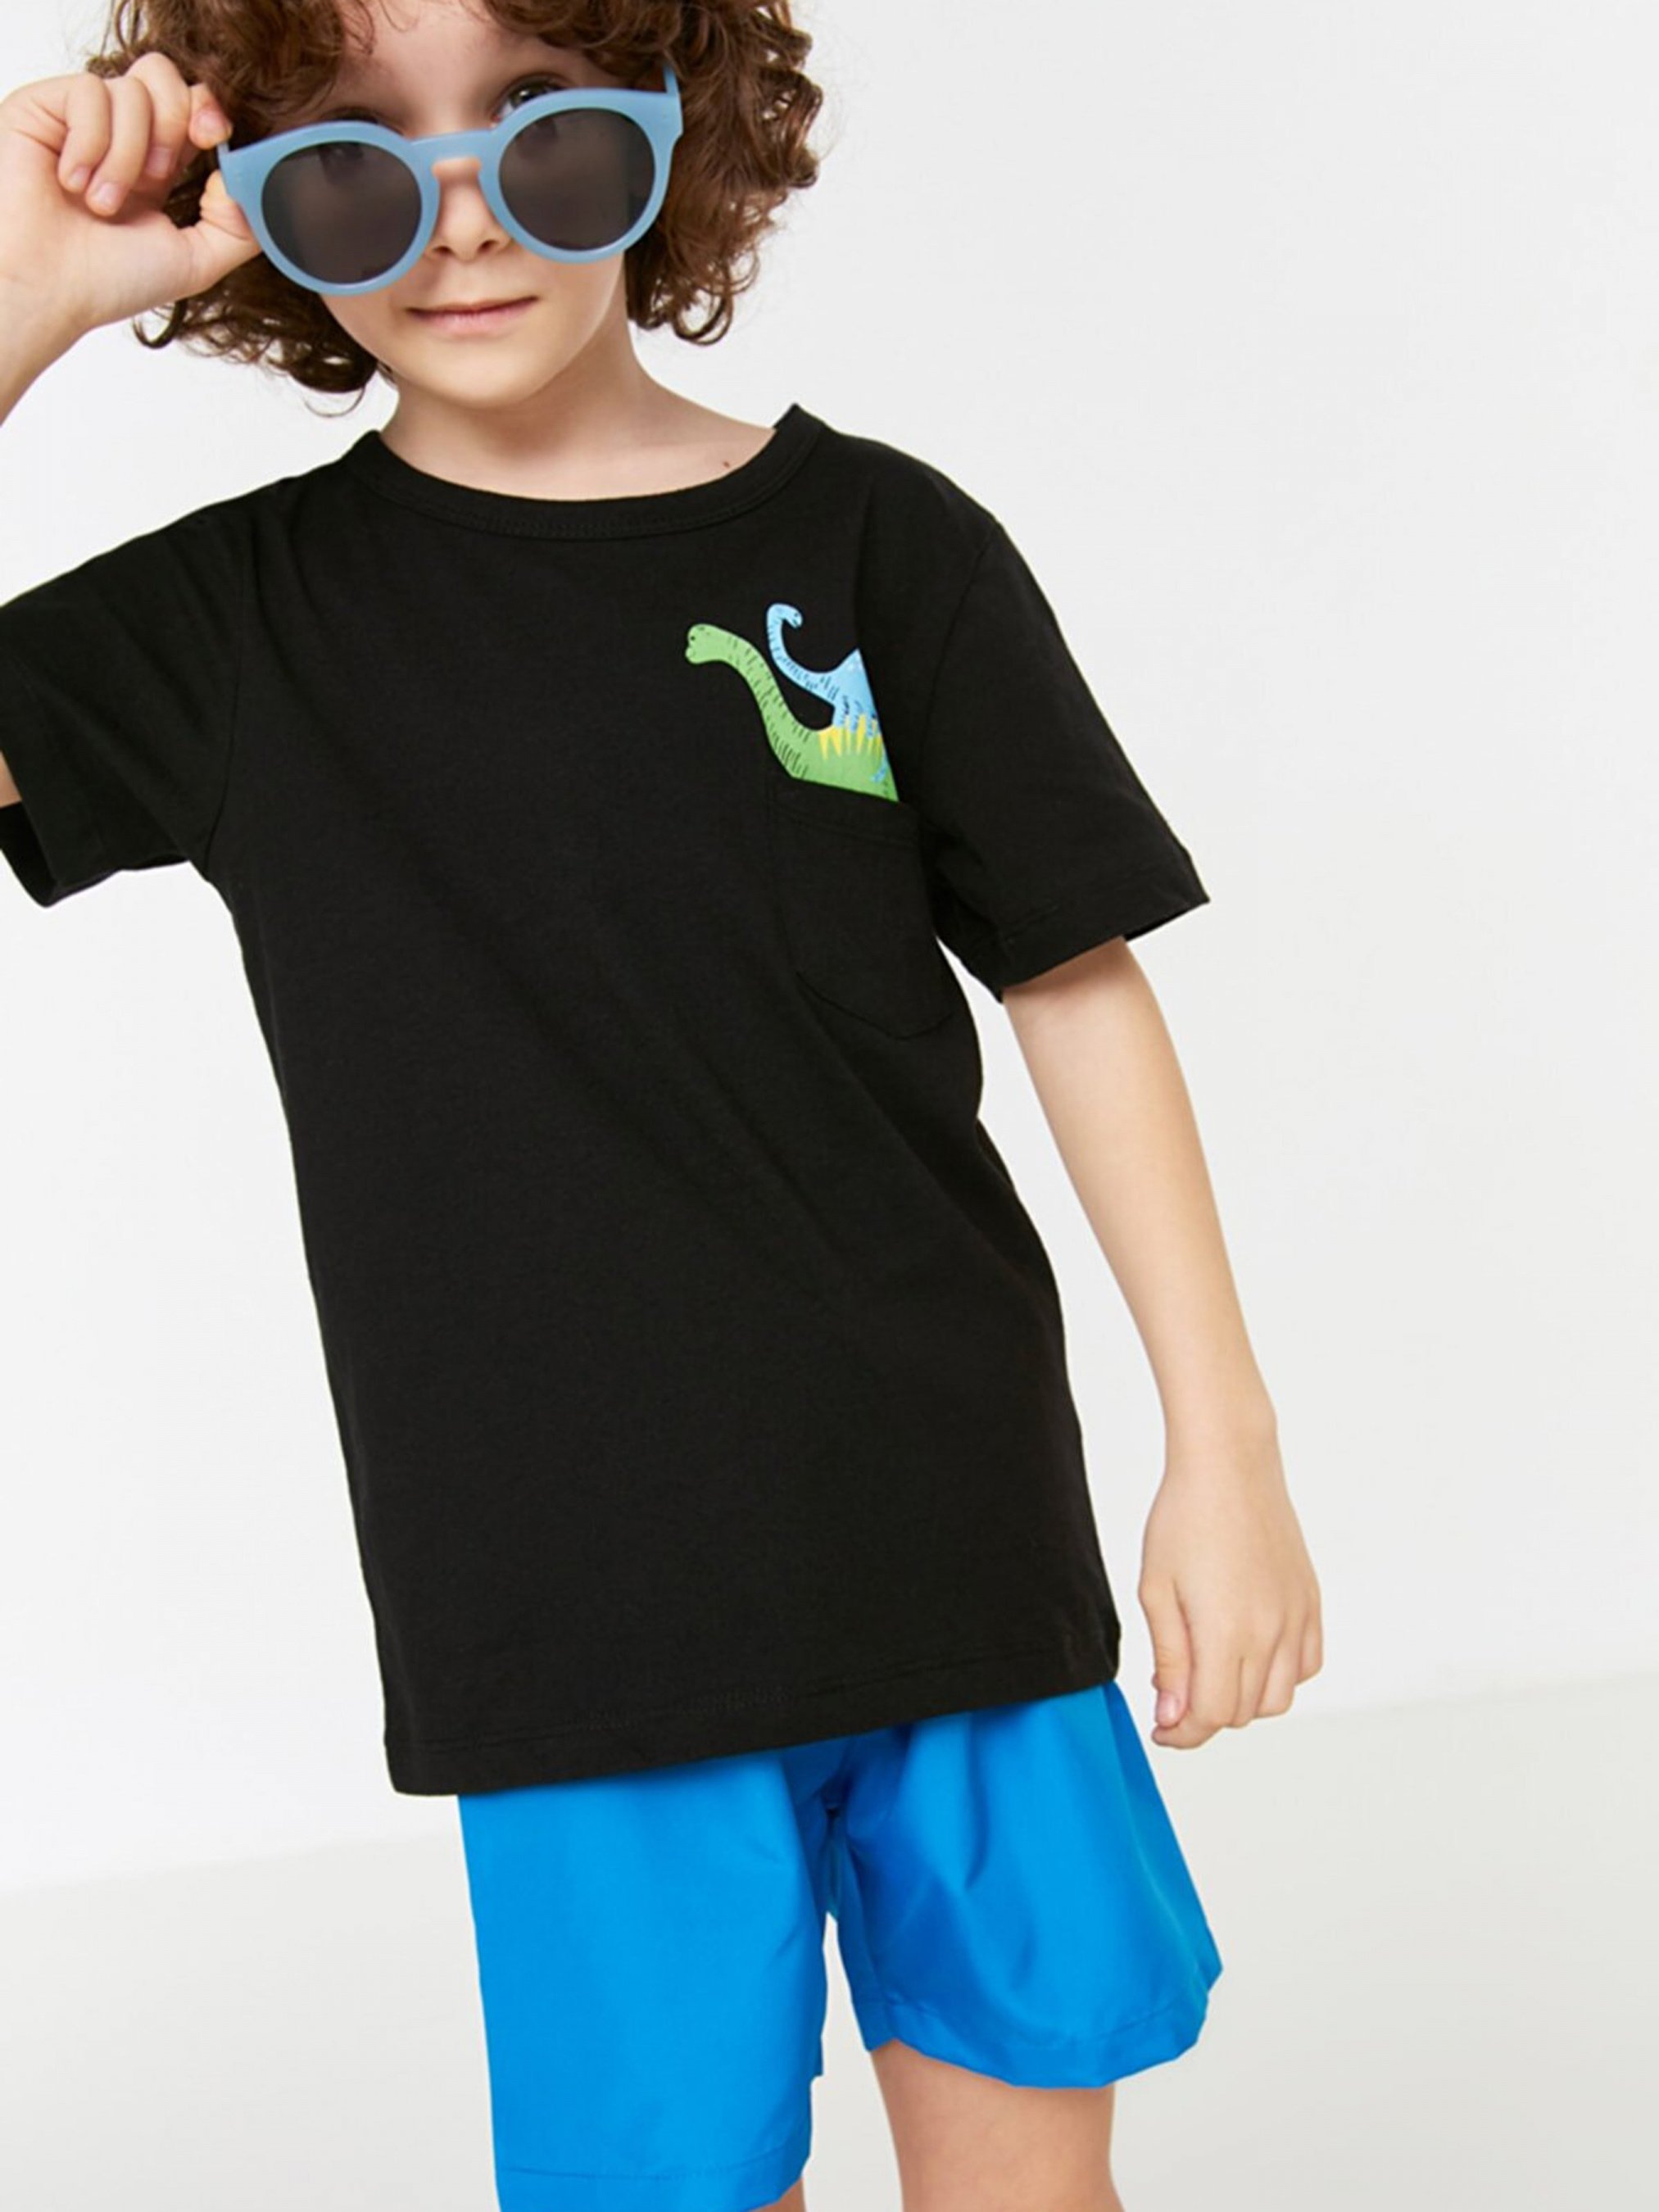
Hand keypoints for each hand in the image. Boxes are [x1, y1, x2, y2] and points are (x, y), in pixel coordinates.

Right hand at [0, 53, 260, 359]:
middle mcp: (118, 136)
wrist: (50, 289)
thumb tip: (251, 176)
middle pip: (163, 76)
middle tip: (155, 176)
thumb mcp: (195, 260)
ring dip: (126, 155)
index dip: (209, 109)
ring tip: (102, 203)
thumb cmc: (107, 280)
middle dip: (172, 125)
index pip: (190, 104)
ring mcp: (80, 120)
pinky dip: (89, 143)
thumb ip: (239, 226)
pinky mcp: (43, 107)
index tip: (214, 136)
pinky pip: (87, 92)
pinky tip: (71, 181)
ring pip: (129, 90)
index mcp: (155, 164)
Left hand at [1137, 1416, 1322, 1747]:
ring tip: (1210, 1671)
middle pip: (1243, 1712)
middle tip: (1175, 1694)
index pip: (1212, 1717)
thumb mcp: (1157, 1591)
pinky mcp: (1311, 1601)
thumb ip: (1169, 1660)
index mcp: (1227, 1633)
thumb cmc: (1183, 1519)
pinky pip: (1306, 1665)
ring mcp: (1297, 1618)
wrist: (1230, 1465)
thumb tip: (1173, 1717)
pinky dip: (1280, 1676)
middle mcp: (1272, 1633)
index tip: (1161, 1729)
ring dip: (1244, 1700)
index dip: (1182, 1734)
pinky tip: (1250, 1653)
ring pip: (1278, 1698)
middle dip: (1206, 1715)